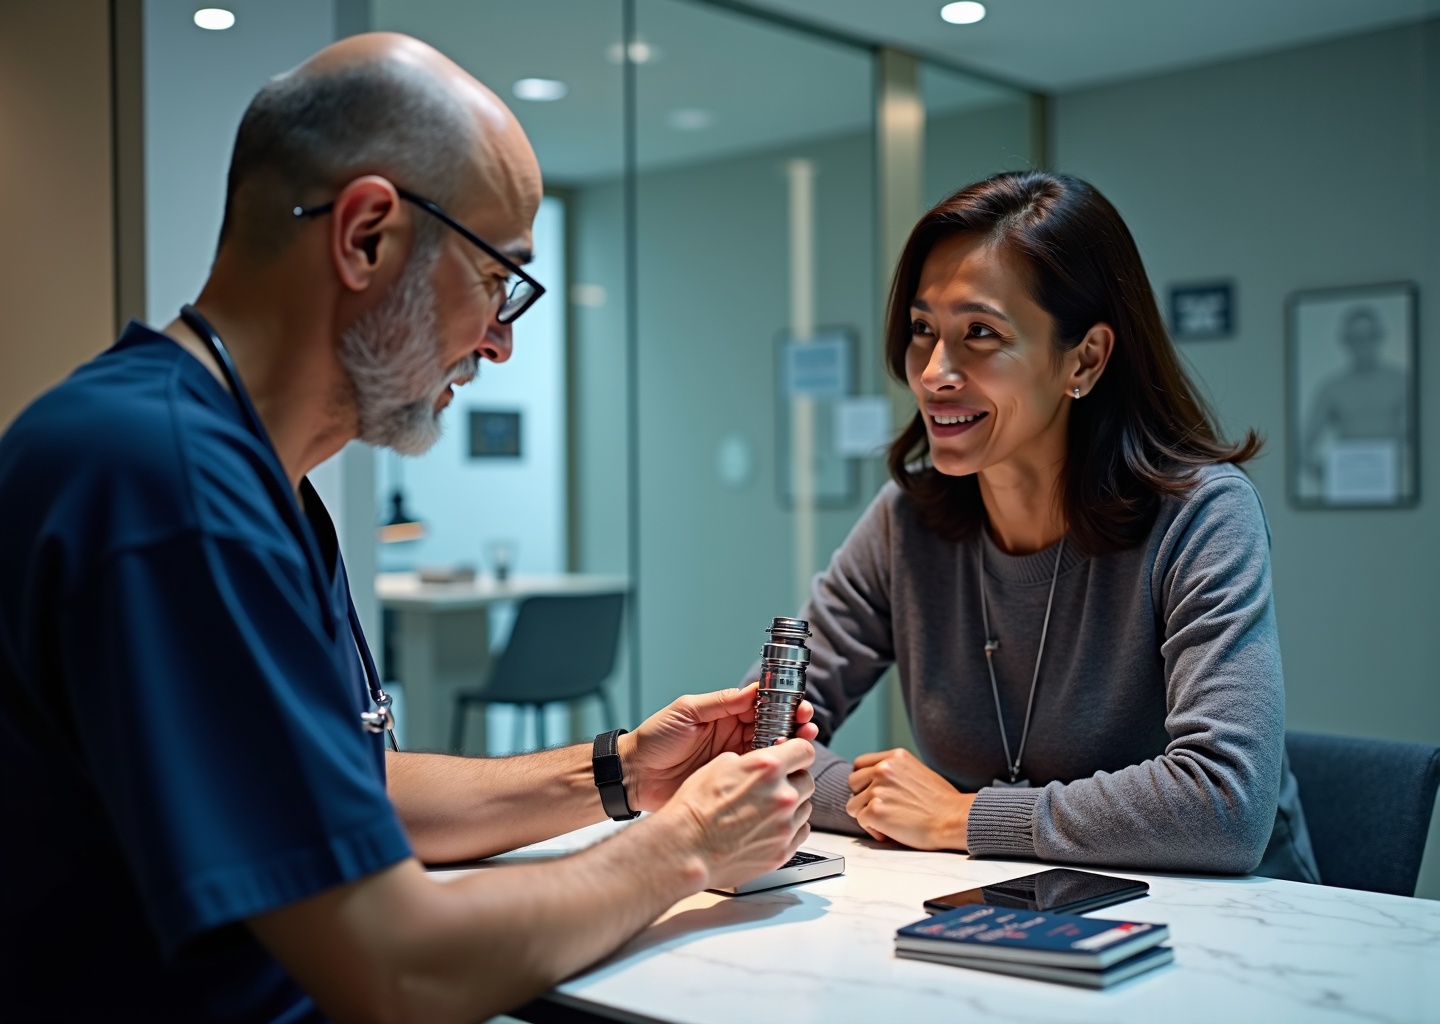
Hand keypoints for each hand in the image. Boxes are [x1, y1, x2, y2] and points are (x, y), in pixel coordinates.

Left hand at [621, 683, 818, 811]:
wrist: (636, 775)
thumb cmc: (654, 739)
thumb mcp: (686, 711)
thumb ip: (720, 702)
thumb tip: (752, 690)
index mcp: (724, 713)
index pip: (761, 703)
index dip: (782, 702)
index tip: (797, 704)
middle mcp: (733, 734)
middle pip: (773, 726)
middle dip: (793, 723)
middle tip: (806, 724)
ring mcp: (733, 758)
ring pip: (770, 751)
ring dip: (789, 746)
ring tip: (805, 743)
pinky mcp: (730, 781)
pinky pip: (757, 775)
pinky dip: (774, 771)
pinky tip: (785, 769)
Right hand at [655, 737, 814, 890]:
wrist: (686, 848)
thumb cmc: (695, 808)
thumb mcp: (719, 765)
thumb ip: (751, 761)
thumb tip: (762, 763)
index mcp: (768, 768)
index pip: (805, 750)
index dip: (798, 752)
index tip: (795, 757)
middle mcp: (782, 796)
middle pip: (807, 780)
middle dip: (793, 780)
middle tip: (774, 786)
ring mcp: (784, 826)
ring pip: (805, 808)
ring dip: (791, 806)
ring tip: (765, 810)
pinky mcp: (782, 851)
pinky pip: (800, 833)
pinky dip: (789, 828)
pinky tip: (768, 827)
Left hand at [845, 748, 973, 850]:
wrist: (954, 819)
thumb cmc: (942, 802)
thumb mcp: (918, 772)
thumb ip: (895, 772)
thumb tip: (877, 781)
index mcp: (894, 757)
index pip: (860, 764)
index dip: (864, 780)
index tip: (873, 792)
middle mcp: (883, 769)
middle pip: (853, 782)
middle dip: (863, 798)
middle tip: (882, 810)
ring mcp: (877, 789)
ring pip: (853, 804)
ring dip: (867, 815)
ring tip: (889, 821)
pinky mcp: (874, 810)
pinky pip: (861, 821)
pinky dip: (874, 830)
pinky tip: (892, 831)